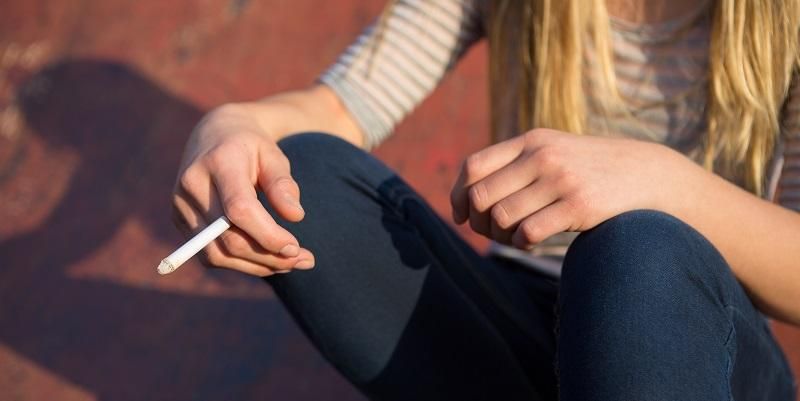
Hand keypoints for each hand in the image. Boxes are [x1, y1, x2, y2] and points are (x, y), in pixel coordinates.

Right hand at [171, 103, 314, 275]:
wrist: (213, 134)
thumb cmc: (251, 146)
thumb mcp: (273, 155)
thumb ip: (283, 184)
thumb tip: (296, 216)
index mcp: (218, 162)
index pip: (239, 209)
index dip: (268, 235)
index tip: (296, 247)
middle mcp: (192, 185)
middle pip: (227, 238)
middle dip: (268, 256)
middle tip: (303, 260)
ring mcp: (181, 206)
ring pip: (217, 254)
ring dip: (256, 266)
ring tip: (290, 263)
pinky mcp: (181, 221)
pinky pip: (210, 255)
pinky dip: (241, 263)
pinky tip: (268, 260)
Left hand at [450, 128, 683, 248]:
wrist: (646, 173)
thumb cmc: (589, 168)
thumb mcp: (553, 151)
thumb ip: (516, 164)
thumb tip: (469, 198)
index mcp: (531, 141)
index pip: (474, 166)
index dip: (458, 195)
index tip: (461, 215)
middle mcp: (542, 156)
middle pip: (481, 195)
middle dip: (479, 222)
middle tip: (492, 232)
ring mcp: (561, 179)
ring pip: (502, 216)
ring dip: (501, 236)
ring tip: (514, 237)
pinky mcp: (578, 205)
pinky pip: (528, 232)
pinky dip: (521, 243)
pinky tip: (531, 242)